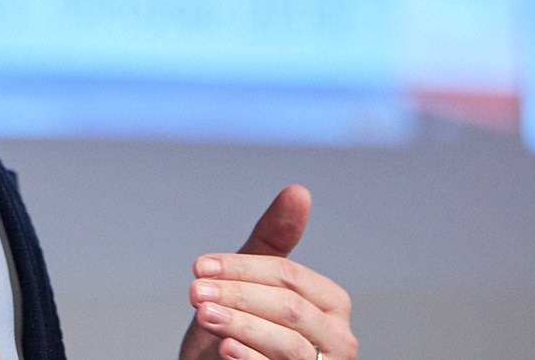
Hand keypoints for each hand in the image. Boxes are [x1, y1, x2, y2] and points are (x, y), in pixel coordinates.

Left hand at [180, 185, 355, 359]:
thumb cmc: (242, 331)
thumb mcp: (251, 284)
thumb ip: (273, 240)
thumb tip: (299, 191)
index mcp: (330, 302)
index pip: (289, 277)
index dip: (242, 269)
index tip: (199, 267)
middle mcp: (338, 338)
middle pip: (289, 308)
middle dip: (238, 296)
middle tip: (195, 292)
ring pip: (288, 343)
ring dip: (241, 325)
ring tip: (205, 315)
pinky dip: (251, 359)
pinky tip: (225, 348)